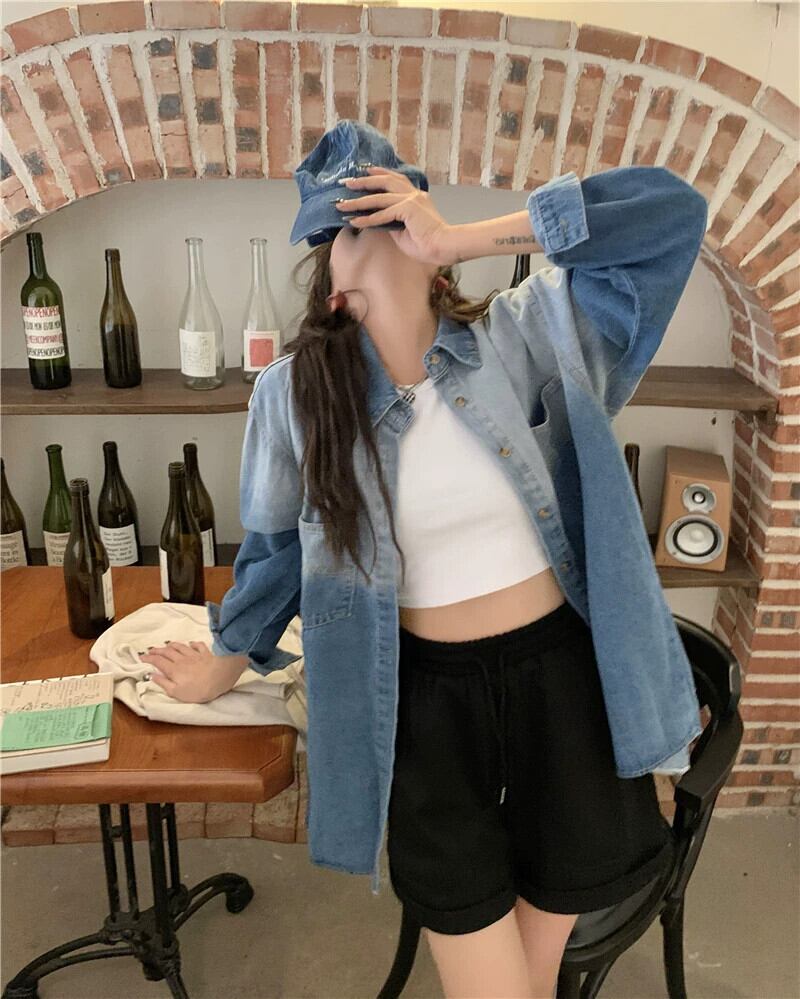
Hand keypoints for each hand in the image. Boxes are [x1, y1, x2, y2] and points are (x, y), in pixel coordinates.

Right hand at [139, 640, 246, 702]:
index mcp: (174, 670)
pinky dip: (192, 644)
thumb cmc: (199, 689)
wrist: (220, 677)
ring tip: (166, 644)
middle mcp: (182, 660)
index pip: (158, 662)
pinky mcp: (206, 653)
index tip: (142, 657)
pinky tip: (190, 643)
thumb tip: (152, 676)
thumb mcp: (177, 692)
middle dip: (157, 650)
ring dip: (171, 645)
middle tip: (150, 650)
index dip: (148, 659)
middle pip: (167, 652)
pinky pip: (197, 646)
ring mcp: (194, 655)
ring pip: (180, 647)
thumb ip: (164, 683)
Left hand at [335, 166, 457, 266]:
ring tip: (343, 203)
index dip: (379, 173)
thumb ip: (392, 222)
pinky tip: (354, 221)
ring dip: (359, 200)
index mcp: (417, 197)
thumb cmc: (429, 243)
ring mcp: (412, 200)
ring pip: (379, 197)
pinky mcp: (409, 209)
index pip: (395, 179)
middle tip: (347, 182)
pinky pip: (383, 213)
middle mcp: (414, 194)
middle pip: (384, 181)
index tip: (365, 170)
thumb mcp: (405, 230)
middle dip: (364, 181)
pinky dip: (367, 218)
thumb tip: (378, 220)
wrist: (445, 247)